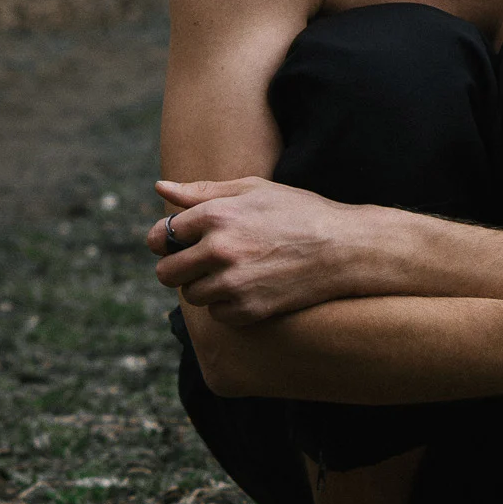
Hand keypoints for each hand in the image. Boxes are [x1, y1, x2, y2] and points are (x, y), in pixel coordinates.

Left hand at [147, 176, 358, 323]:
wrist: (342, 249)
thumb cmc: (297, 211)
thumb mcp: (251, 190)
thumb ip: (201, 192)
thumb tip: (160, 189)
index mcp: (216, 215)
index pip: (161, 236)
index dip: (166, 240)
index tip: (177, 243)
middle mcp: (220, 250)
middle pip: (167, 273)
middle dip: (178, 268)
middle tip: (199, 262)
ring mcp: (234, 283)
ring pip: (191, 296)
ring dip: (203, 287)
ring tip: (231, 272)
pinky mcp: (248, 311)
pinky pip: (216, 314)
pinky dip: (226, 305)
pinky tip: (248, 287)